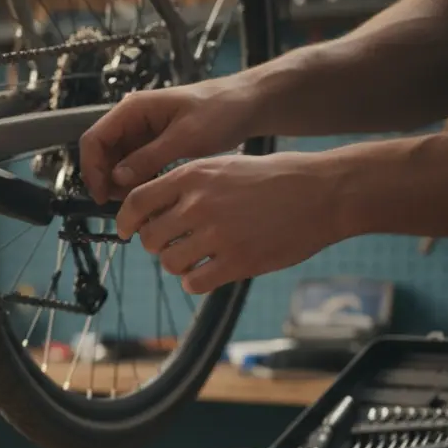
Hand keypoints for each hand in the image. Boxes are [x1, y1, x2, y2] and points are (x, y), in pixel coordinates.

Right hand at [79, 79, 256, 204]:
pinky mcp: (154, 143)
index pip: (94, 139)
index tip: (102, 197)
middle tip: (126, 205)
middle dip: (107, 180)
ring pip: (117, 162)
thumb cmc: (220, 112)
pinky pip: (135, 165)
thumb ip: (149, 157)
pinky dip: (137, 181)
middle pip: (102, 153)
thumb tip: (116, 178)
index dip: (92, 170)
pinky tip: (152, 193)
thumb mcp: (185, 137)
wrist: (248, 104)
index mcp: (132, 110)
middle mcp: (131, 119)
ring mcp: (142, 131)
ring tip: (141, 201)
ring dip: (122, 184)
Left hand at [115, 152, 345, 293]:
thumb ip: (187, 184)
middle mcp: (199, 204)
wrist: (323, 192)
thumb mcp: (224, 165)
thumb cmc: (275, 178)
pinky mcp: (238, 261)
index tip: (125, 231)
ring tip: (193, 259)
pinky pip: (194, 282)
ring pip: (169, 263)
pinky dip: (195, 281)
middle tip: (170, 245)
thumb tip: (152, 206)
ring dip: (176, 265)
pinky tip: (208, 273)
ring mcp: (218, 234)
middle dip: (155, 245)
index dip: (125, 221)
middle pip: (149, 237)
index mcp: (193, 176)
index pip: (137, 202)